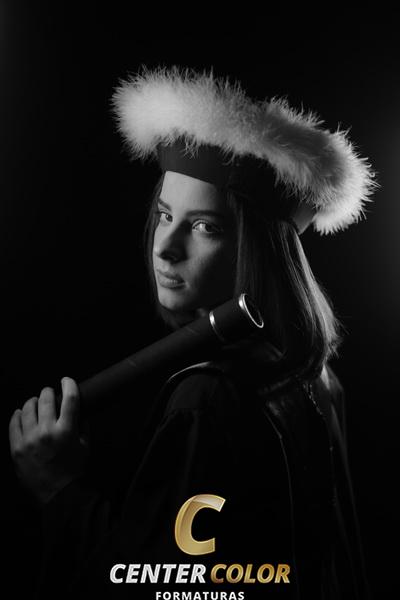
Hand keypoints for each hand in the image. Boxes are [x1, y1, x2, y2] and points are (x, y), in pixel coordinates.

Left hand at [9, 377, 88, 504]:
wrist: (57, 494)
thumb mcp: (85, 446)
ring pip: (28, 408)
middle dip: (49, 392)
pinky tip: (22, 414)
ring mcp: (29, 439)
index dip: (69, 384)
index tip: (67, 380)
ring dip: (33, 401)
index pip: (69, 398)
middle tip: (50, 393)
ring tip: (36, 403)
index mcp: (66, 430)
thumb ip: (83, 426)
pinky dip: (18, 415)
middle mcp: (47, 432)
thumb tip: (79, 410)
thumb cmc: (73, 470)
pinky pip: (14, 422)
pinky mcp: (17, 447)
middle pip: (45, 398)